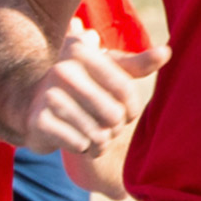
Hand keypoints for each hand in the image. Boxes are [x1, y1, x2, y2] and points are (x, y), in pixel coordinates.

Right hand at [20, 24, 160, 154]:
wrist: (34, 105)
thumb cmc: (84, 86)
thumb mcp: (109, 70)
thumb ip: (138, 64)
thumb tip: (166, 52)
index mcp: (81, 52)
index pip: (124, 88)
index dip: (132, 108)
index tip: (128, 114)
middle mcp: (61, 70)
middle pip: (112, 113)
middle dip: (116, 127)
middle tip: (109, 127)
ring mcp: (46, 96)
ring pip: (97, 132)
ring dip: (101, 140)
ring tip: (96, 136)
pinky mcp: (37, 121)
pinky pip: (79, 143)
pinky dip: (84, 148)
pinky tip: (79, 143)